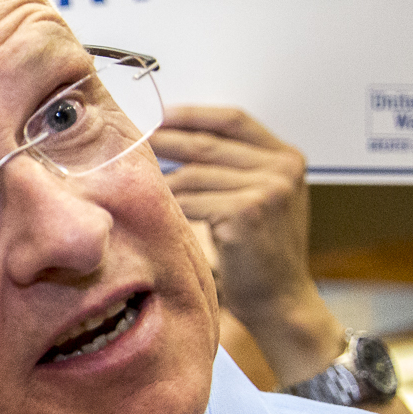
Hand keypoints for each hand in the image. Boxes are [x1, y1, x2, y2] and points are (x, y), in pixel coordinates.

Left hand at [152, 107, 343, 385]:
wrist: (280, 299)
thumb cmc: (257, 252)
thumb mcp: (257, 197)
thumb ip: (230, 167)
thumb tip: (169, 136)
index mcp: (286, 156)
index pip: (231, 119)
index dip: (190, 114)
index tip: (155, 113)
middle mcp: (281, 167)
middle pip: (206, 143)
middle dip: (162, 141)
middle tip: (126, 141)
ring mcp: (268, 188)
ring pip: (191, 174)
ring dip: (157, 180)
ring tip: (129, 181)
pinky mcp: (248, 211)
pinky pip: (190, 201)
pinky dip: (166, 206)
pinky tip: (147, 211)